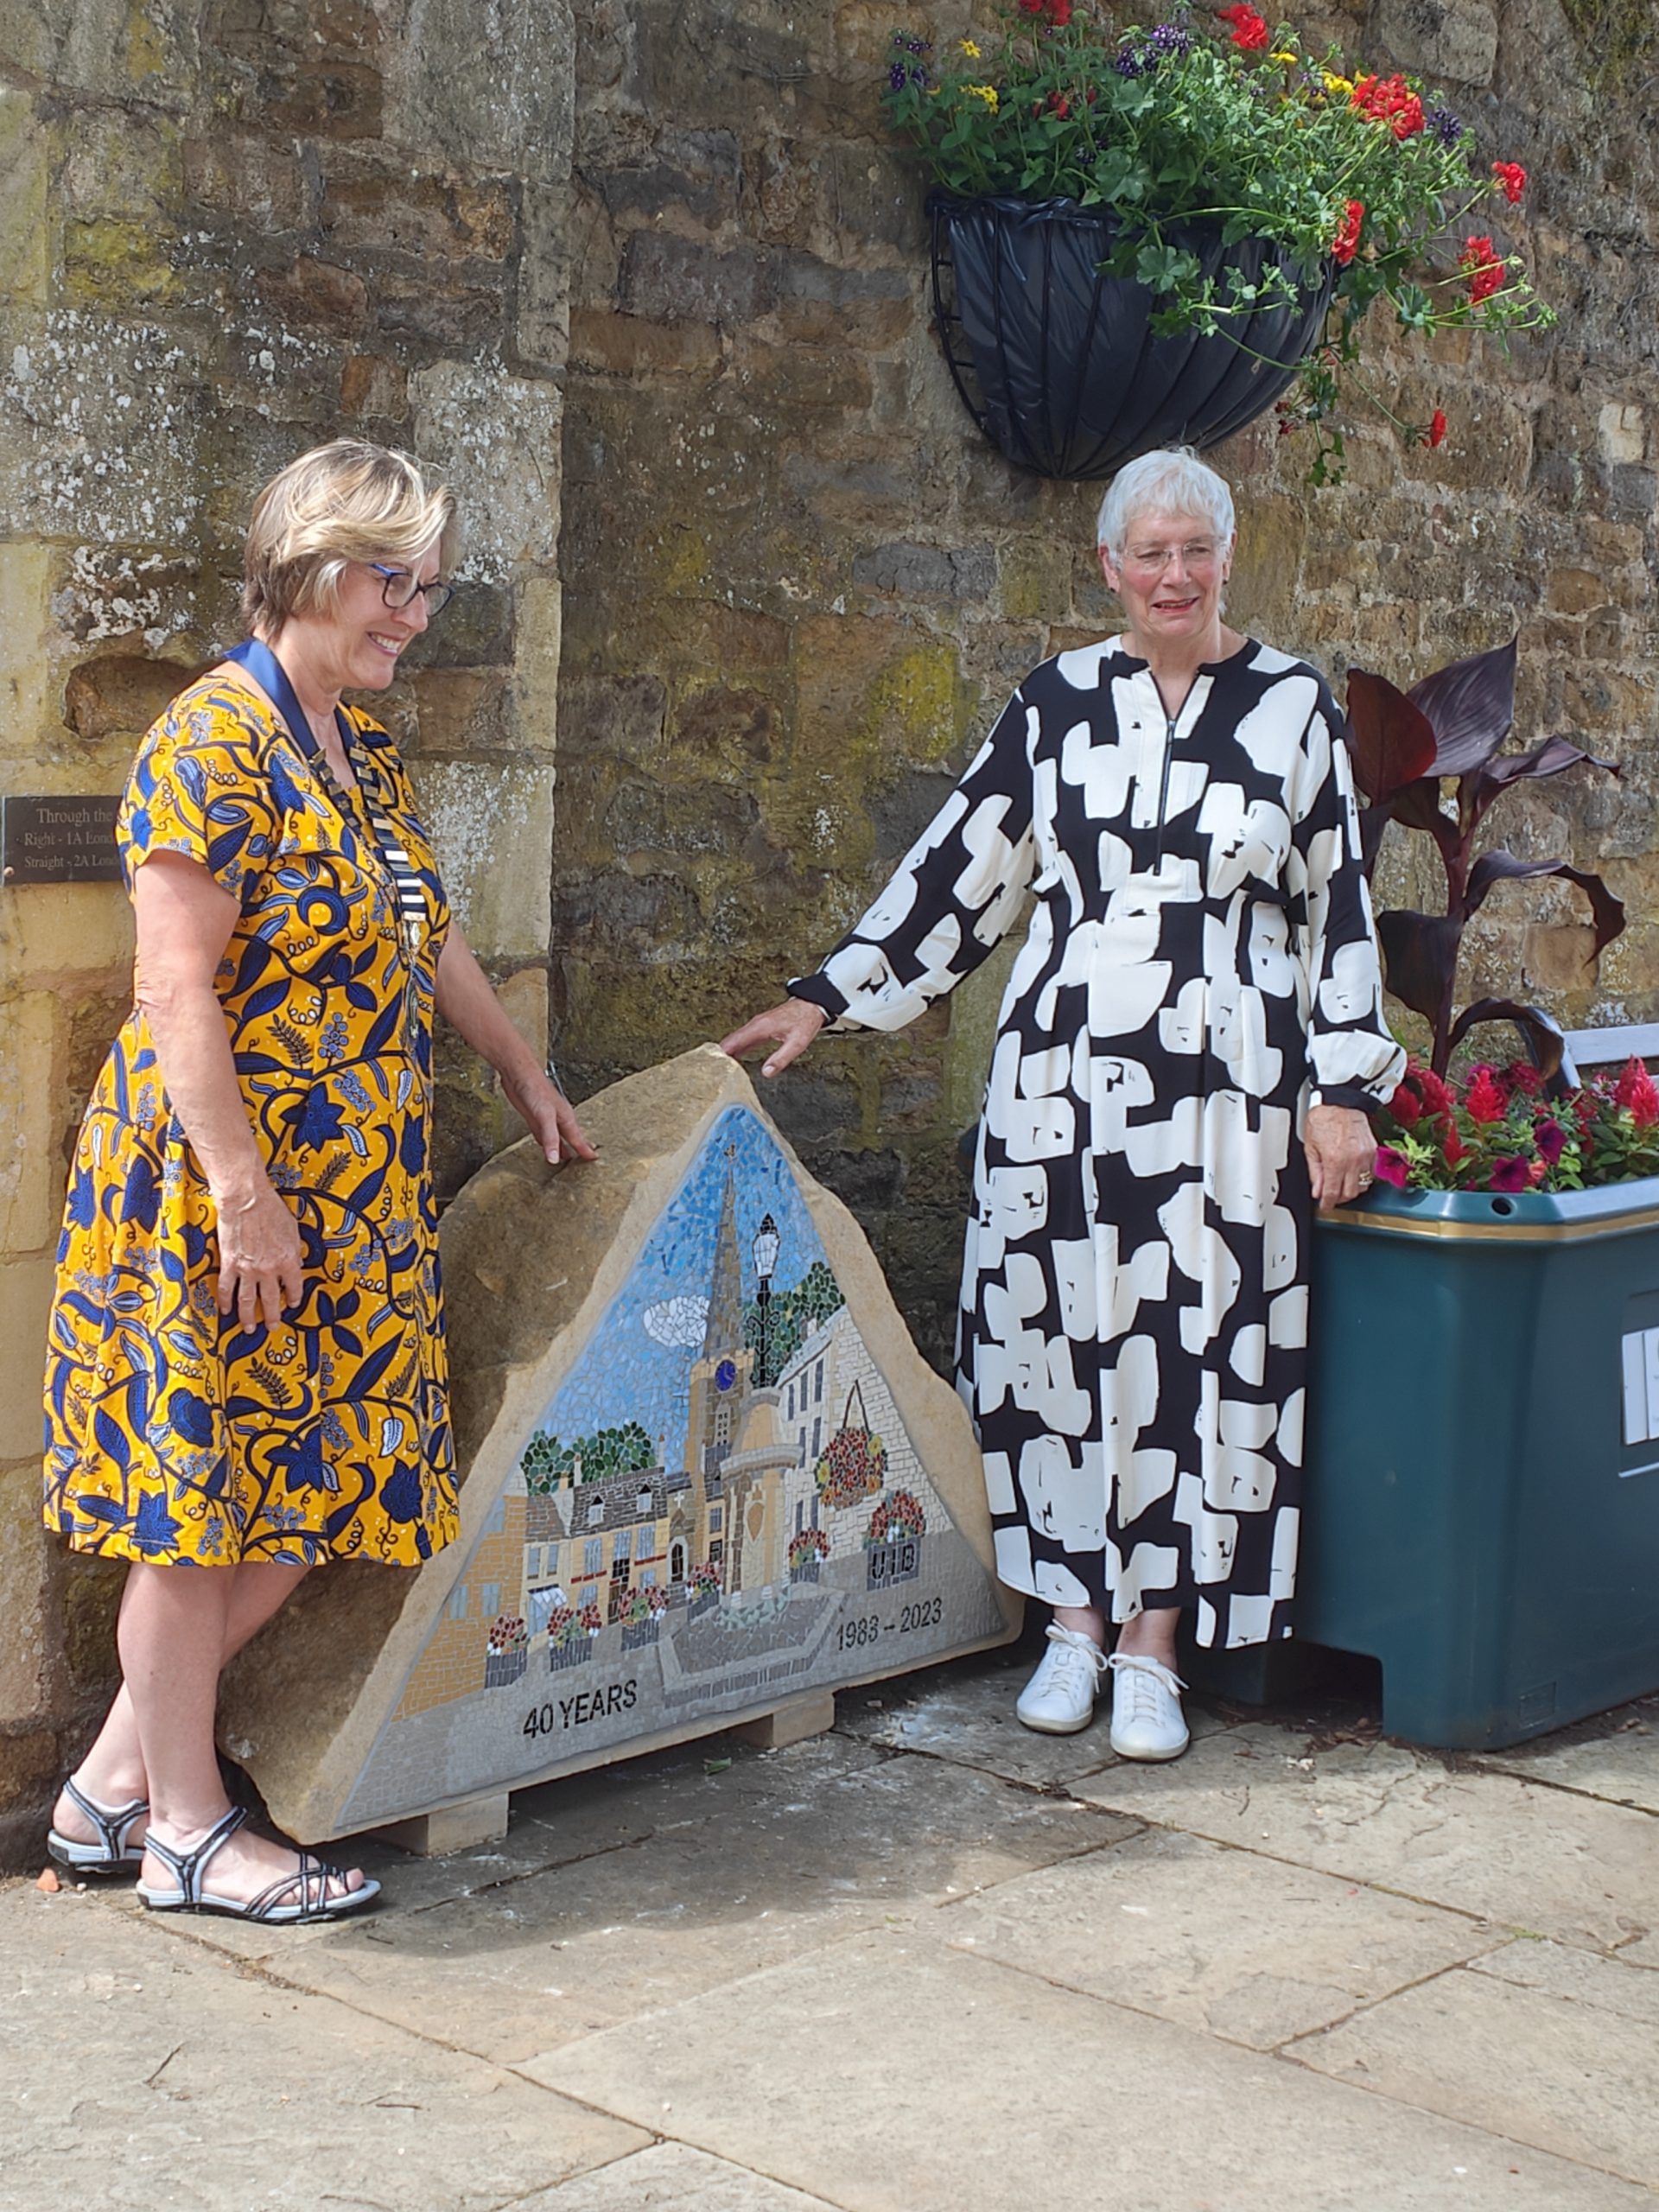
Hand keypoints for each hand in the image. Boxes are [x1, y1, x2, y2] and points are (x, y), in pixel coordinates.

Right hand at [214, 1177, 304, 1328]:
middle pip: (270, 1300)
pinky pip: (226, 1288)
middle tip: (272, 1326)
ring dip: (248, 1317)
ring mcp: (247, 1269)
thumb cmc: (270, 1209)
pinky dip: (225, 1301)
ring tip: (250, 1328)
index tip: (292, 1302)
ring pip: (247, 1300)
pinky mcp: (229, 1264)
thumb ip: (293, 1250)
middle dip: (272, 1316)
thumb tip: (294, 1262)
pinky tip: (225, 1310)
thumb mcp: (292, 1230)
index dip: (293, 1297)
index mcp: (288, 1261)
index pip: (294, 1287)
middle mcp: (268, 1269)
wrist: (246, 1200)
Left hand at [504, 1069, 598, 1168]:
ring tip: (568, 1158)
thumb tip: (554, 1158)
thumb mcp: (545, 1116)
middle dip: (579, 1149)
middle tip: (586, 1160)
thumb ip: (550, 1138)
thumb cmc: (535, 1088)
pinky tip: (546, 1147)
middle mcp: (558, 1119)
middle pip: (571, 1138)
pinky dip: (547, 1143)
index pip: (578, 1139)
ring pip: (558, 1138)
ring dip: (563, 1148)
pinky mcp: (534, 1118)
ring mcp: (546, 1119)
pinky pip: (543, 1135)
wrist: (518, 1074)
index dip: (586, 1150)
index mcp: (565, 1118)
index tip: (594, 1158)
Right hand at [720, 998, 826, 1076]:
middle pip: (729, 1041)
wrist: (811, 1006)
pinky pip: (741, 1039)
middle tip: (709, 1072)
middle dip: (718, 1056)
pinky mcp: (759, 1028)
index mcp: (760, 1028)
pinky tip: (732, 1060)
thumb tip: (766, 1073)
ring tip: (716, 1070)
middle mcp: (754, 1025)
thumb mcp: (797, 1043)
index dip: (719, 1054)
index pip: (732, 1042)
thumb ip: (781, 1059)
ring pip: (734, 1040)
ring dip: (725, 1053)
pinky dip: (734, 1049)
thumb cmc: (805, 1021)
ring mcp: (756, 1026)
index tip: (710, 1066)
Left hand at [1304, 1103, 1375, 1208]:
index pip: (1333, 1192)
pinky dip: (1361, 1177)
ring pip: (1363, 1185)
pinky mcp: (1373, 1150)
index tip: (1325, 1206)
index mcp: (1334, 1160)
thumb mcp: (1310, 1147)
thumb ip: (1315, 1172)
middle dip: (1340, 1198)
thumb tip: (1317, 1190)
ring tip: (1341, 1184)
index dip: (1328, 1203)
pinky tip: (1351, 1173)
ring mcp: (1366, 1156)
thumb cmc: (1323, 1118)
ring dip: (1351, 1188)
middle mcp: (1353, 1160)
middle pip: (1350, 1193)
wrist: (1341, 1101)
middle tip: (1331, 1195)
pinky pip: (1370, 1173)